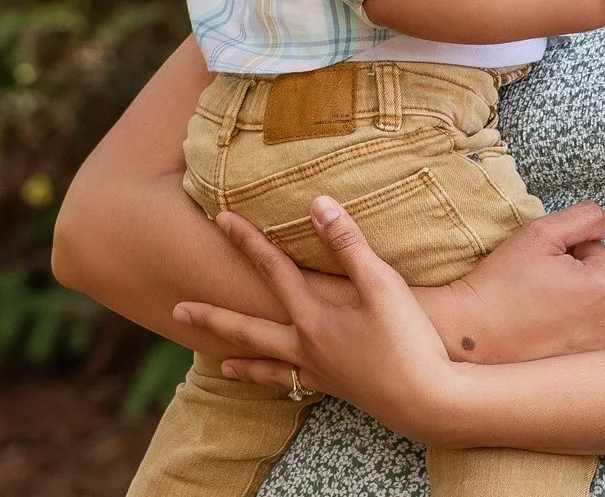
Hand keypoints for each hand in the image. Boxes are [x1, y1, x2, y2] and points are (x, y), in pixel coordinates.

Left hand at [173, 196, 473, 443]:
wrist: (427, 401)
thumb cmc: (407, 340)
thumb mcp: (382, 284)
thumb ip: (348, 244)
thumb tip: (317, 204)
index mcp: (312, 318)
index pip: (272, 271)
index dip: (247, 241)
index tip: (221, 219)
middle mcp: (306, 346)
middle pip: (248, 329)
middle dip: (213, 317)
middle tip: (177, 311)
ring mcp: (320, 371)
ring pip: (269, 365)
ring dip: (242, 360)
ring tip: (219, 365)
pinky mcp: (338, 388)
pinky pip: (296, 383)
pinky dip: (280, 381)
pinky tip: (286, 380)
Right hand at [426, 201, 604, 363]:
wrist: (473, 332)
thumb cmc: (503, 282)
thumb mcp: (541, 234)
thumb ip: (585, 218)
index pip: (594, 249)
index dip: (564, 251)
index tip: (539, 267)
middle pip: (597, 278)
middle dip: (573, 276)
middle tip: (536, 286)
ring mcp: (601, 347)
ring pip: (592, 304)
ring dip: (573, 301)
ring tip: (538, 307)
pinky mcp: (585, 364)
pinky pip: (586, 331)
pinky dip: (570, 327)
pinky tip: (543, 328)